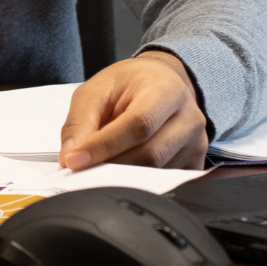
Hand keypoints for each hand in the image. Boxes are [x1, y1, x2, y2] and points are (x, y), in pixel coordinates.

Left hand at [59, 51, 207, 170]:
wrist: (161, 82)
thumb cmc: (129, 85)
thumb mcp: (96, 90)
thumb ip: (80, 122)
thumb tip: (70, 158)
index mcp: (167, 90)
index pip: (138, 124)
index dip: (104, 145)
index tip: (74, 161)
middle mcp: (189, 118)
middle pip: (149, 155)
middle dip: (109, 167)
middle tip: (79, 172)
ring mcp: (196, 143)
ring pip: (155, 173)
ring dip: (120, 178)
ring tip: (98, 169)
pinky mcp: (195, 163)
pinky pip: (164, 182)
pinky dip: (136, 184)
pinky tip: (119, 175)